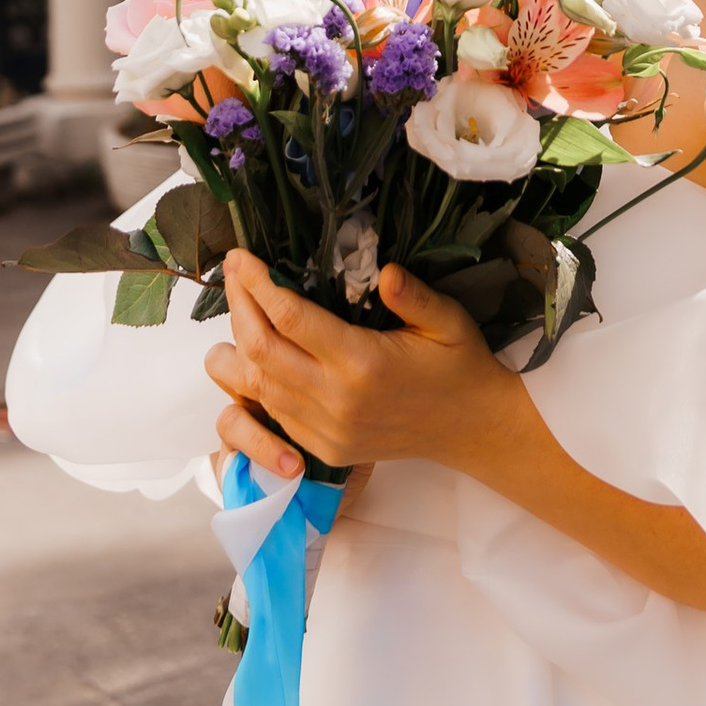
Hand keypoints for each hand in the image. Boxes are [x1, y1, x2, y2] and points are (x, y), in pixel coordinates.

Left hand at [207, 252, 531, 483]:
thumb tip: (384, 270)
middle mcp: (337, 399)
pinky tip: (258, 351)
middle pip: (260, 350)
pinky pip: (274, 411)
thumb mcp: (449, 321)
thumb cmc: (459, 366)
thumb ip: (414, 296)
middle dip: (239, 306)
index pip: (290, 317)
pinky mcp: (325, 448)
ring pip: (258, 385)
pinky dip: (257, 379)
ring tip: (238, 308)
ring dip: (238, 344)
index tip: (240, 257)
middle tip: (232, 274)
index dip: (258, 284)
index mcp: (363, 363)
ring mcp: (327, 430)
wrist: (472, 429)